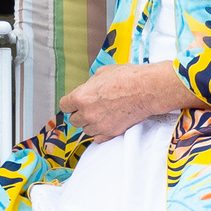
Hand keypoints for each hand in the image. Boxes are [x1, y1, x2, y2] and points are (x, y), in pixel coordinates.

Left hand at [60, 62, 188, 139]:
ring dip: (90, 123)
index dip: (69, 103)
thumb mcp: (102, 73)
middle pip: (73, 120)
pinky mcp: (111, 132)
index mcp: (81, 96)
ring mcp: (99, 125)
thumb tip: (88, 88)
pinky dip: (100, 132)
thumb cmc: (127, 77)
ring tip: (100, 114)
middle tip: (89, 107)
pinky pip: (97, 138)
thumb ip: (90, 84)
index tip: (73, 103)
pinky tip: (106, 123)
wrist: (146, 89)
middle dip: (79, 113)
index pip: (64, 106)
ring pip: (85, 130)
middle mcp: (87, 113)